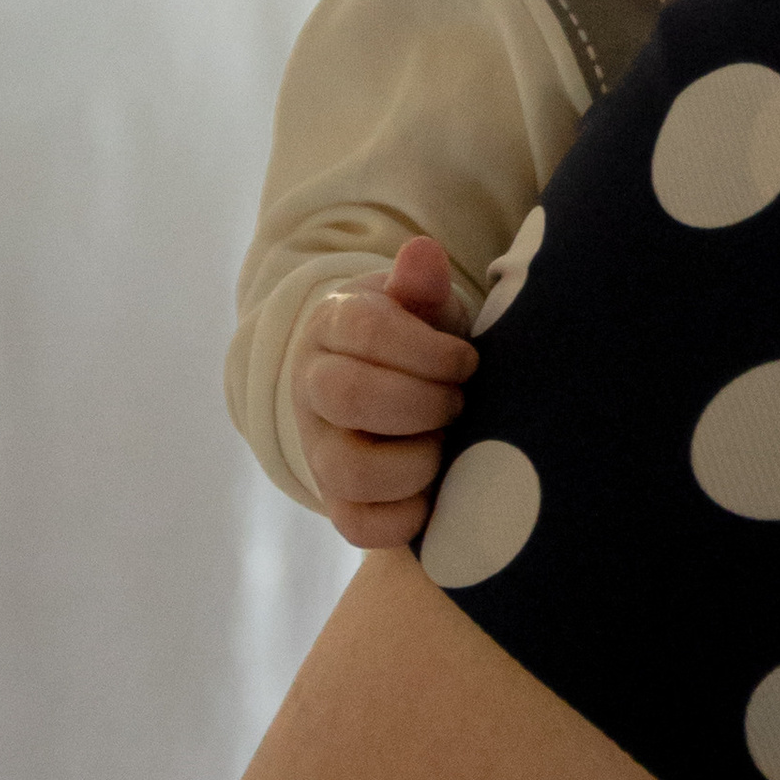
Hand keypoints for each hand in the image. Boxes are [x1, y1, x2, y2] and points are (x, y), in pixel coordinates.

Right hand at [292, 236, 477, 549]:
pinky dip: (407, 516)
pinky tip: (438, 490)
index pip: (366, 332)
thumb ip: (421, 287)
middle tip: (459, 402)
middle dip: (422, 402)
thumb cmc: (421, 341)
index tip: (467, 362)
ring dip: (418, 461)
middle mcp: (313, 388)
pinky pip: (358, 526)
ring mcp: (320, 449)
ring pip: (350, 469)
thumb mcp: (424, 307)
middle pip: (350, 396)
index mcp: (333, 326)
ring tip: (449, 444)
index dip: (428, 351)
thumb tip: (422, 253)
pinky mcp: (338, 502)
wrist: (398, 389)